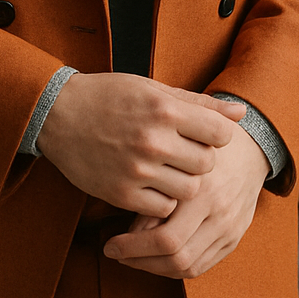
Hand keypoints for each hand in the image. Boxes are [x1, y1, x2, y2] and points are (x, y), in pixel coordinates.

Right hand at [35, 72, 245, 217]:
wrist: (58, 114)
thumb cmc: (109, 97)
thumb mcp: (153, 89)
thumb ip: (198, 104)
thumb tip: (241, 114)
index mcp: (165, 110)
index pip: (220, 133)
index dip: (216, 135)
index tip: (202, 134)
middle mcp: (154, 140)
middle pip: (207, 165)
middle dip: (200, 160)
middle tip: (182, 153)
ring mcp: (137, 170)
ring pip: (188, 190)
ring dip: (183, 182)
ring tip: (166, 169)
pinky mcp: (122, 193)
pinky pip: (162, 208)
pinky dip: (162, 199)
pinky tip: (150, 183)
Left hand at [101, 123, 269, 278]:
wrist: (251, 148)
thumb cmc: (202, 143)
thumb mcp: (177, 152)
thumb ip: (156, 186)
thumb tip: (132, 227)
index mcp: (204, 190)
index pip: (165, 237)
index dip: (132, 247)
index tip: (108, 243)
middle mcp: (219, 214)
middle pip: (175, 257)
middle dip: (138, 260)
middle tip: (113, 252)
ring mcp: (230, 229)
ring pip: (188, 267)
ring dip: (154, 268)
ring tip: (129, 258)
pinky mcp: (234, 239)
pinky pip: (202, 266)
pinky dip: (174, 269)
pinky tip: (154, 259)